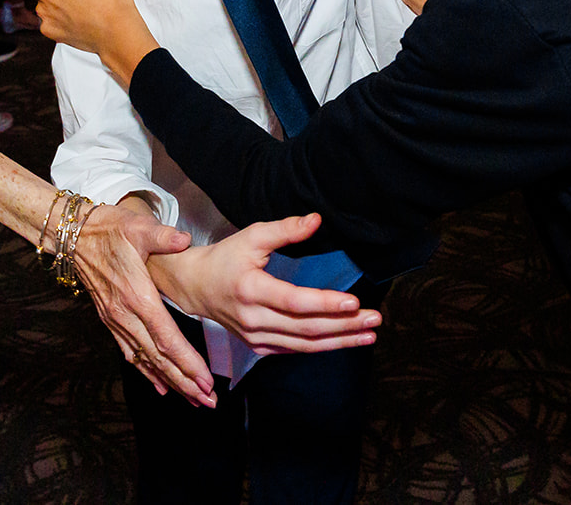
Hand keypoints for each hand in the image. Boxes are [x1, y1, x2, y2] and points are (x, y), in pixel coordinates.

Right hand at [72, 204, 217, 405]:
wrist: (75, 236)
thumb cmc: (109, 230)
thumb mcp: (137, 227)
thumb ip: (162, 236)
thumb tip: (183, 239)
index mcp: (137, 296)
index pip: (165, 337)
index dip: (186, 361)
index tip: (204, 380)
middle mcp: (125, 315)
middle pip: (158, 357)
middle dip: (184, 382)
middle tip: (208, 401)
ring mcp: (116, 320)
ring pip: (145, 360)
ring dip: (170, 382)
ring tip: (192, 400)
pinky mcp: (111, 320)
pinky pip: (130, 353)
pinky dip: (147, 372)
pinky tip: (161, 387)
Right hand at [151, 214, 381, 354]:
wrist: (195, 287)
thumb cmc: (226, 258)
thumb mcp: (252, 236)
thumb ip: (285, 230)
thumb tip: (316, 220)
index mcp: (251, 289)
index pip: (294, 301)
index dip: (325, 303)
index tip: (354, 301)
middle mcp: (253, 319)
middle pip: (306, 328)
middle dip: (345, 325)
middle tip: (375, 319)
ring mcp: (256, 338)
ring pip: (305, 345)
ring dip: (340, 341)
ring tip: (369, 335)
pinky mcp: (259, 347)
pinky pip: (296, 350)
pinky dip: (322, 346)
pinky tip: (345, 340)